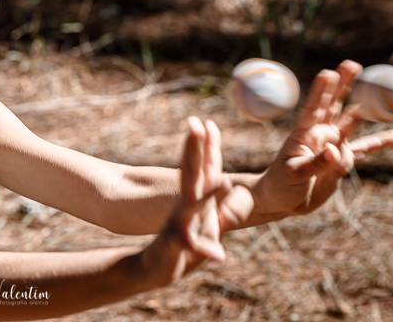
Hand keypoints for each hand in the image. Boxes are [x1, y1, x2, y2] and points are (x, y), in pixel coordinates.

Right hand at [142, 118, 252, 286]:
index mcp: (195, 198)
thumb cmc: (186, 246)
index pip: (203, 168)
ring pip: (191, 206)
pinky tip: (218, 254)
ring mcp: (179, 225)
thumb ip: (226, 208)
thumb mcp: (210, 227)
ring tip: (223, 182)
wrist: (153, 269)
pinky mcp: (177, 248)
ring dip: (207, 195)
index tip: (208, 122)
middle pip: (190, 174)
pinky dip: (204, 249)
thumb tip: (239, 188)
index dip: (207, 146)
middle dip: (194, 149)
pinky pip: (192, 247)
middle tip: (195, 124)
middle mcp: (185, 206)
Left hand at [253, 60, 392, 217]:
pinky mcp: (341, 161)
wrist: (283, 200)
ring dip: (364, 108)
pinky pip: (363, 149)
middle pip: (334, 106)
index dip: (321, 92)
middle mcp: (320, 136)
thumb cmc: (280, 184)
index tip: (327, 72)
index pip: (313, 109)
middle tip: (352, 64)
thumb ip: (315, 163)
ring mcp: (332, 146)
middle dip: (343, 85)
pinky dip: (379, 143)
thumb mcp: (294, 173)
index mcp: (304, 135)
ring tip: (377, 92)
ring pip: (351, 123)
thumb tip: (335, 151)